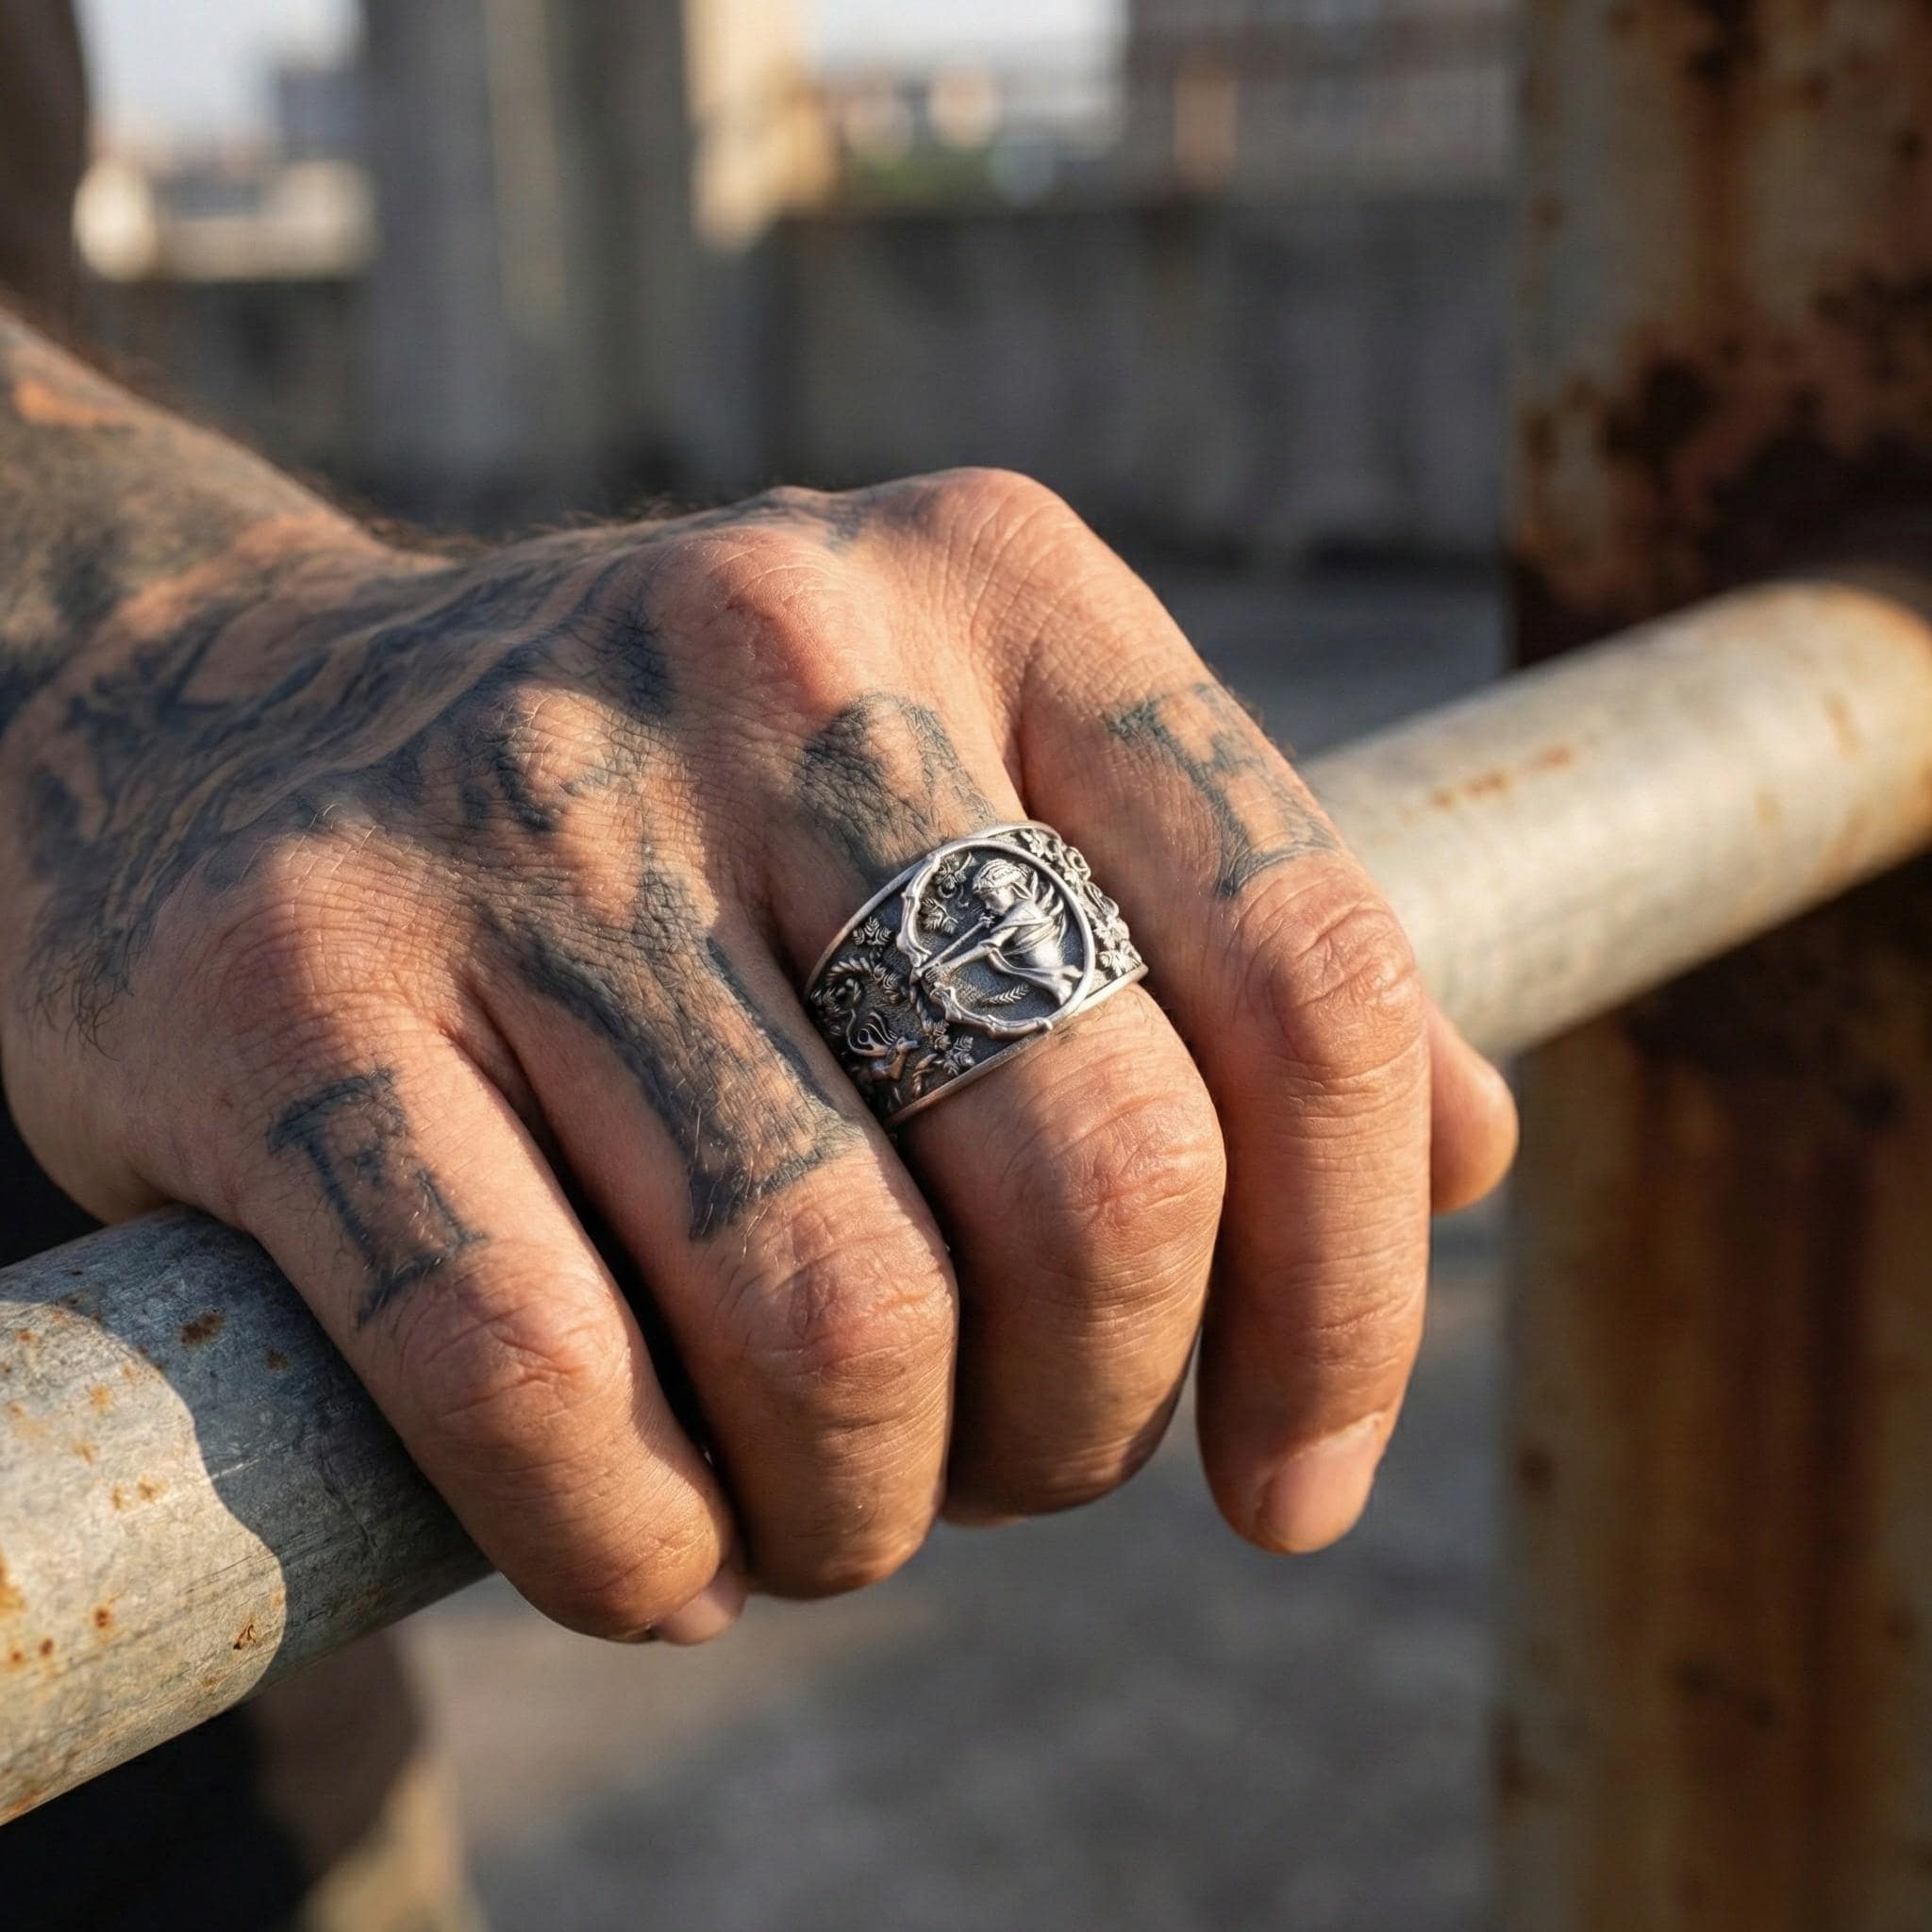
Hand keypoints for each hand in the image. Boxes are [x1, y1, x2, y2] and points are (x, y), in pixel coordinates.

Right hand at [0, 470, 1514, 1640]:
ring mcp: (520, 817)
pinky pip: (542, 1385)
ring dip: (873, 1509)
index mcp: (998, 587)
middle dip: (1091, 1421)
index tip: (1299, 1483)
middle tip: (1016, 1463)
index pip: (1308, 972)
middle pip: (1098, 1178)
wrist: (216, 735)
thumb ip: (1219, 947)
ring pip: (835, 1316)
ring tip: (836, 1502)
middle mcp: (773, 655)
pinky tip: (660, 1552)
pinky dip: (636, 1547)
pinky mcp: (286, 987)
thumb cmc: (670, 822)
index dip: (1353, 1289)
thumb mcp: (971, 789)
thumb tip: (1470, 1156)